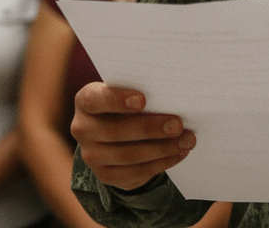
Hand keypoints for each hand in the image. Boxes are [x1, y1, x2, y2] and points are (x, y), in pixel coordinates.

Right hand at [70, 82, 194, 190]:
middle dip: (150, 128)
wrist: (113, 133)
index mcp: (85, 101)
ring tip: (186, 140)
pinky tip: (178, 153)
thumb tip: (171, 96)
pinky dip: (161, 163)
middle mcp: (82, 129)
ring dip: (162, 148)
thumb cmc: (125, 104)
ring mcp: (92, 156)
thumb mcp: (125, 93)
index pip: (94, 100)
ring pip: (129, 155)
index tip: (143, 99)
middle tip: (178, 125)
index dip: (117, 100)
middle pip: (115, 131)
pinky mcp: (106, 175)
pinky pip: (136, 172)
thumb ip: (139, 93)